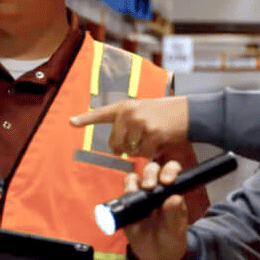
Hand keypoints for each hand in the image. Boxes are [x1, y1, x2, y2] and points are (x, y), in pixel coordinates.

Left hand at [70, 97, 188, 158]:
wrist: (189, 111)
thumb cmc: (166, 114)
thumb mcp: (143, 111)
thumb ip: (127, 125)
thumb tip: (116, 150)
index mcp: (125, 106)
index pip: (100, 114)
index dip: (85, 119)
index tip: (71, 122)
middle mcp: (129, 113)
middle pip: (115, 144)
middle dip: (126, 148)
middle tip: (141, 138)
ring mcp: (140, 123)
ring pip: (130, 150)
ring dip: (141, 150)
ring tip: (153, 136)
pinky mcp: (151, 133)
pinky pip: (144, 153)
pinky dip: (152, 152)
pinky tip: (160, 140)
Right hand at [122, 161, 189, 259]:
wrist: (158, 256)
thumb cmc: (172, 239)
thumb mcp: (176, 229)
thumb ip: (175, 213)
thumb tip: (174, 198)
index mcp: (172, 191)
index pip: (171, 171)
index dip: (169, 170)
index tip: (167, 181)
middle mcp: (156, 190)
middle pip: (151, 170)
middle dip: (150, 174)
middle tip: (149, 187)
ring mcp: (141, 197)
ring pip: (134, 179)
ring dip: (133, 183)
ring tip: (134, 194)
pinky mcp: (128, 208)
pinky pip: (122, 197)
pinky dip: (122, 198)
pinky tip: (126, 206)